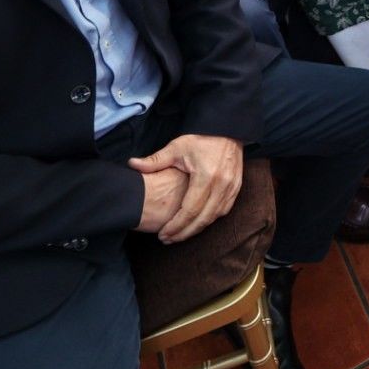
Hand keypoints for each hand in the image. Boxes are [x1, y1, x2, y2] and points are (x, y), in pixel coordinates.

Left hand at [128, 134, 242, 243]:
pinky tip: (198, 222)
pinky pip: (224, 210)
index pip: (190, 210)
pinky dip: (210, 219)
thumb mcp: (176, 147)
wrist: (227, 128)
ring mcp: (232, 187)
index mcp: (206, 176)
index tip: (163, 234)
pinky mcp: (237, 187)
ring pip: (214, 217)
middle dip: (184, 233)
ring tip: (180, 234)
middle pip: (202, 219)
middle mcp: (222, 185)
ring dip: (197, 228)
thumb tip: (131, 164)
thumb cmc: (201, 138)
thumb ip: (155, 160)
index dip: (176, 226)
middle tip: (168, 240)